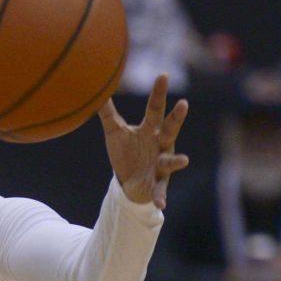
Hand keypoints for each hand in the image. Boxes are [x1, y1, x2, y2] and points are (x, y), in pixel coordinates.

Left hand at [96, 74, 190, 207]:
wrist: (130, 182)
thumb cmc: (126, 152)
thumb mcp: (115, 132)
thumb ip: (107, 113)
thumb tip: (96, 91)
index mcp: (151, 129)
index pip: (155, 108)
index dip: (159, 92)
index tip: (163, 75)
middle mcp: (161, 144)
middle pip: (170, 128)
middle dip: (176, 118)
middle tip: (183, 103)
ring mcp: (161, 164)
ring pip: (170, 160)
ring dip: (176, 160)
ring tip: (184, 160)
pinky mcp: (157, 184)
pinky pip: (160, 191)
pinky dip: (160, 197)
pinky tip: (161, 205)